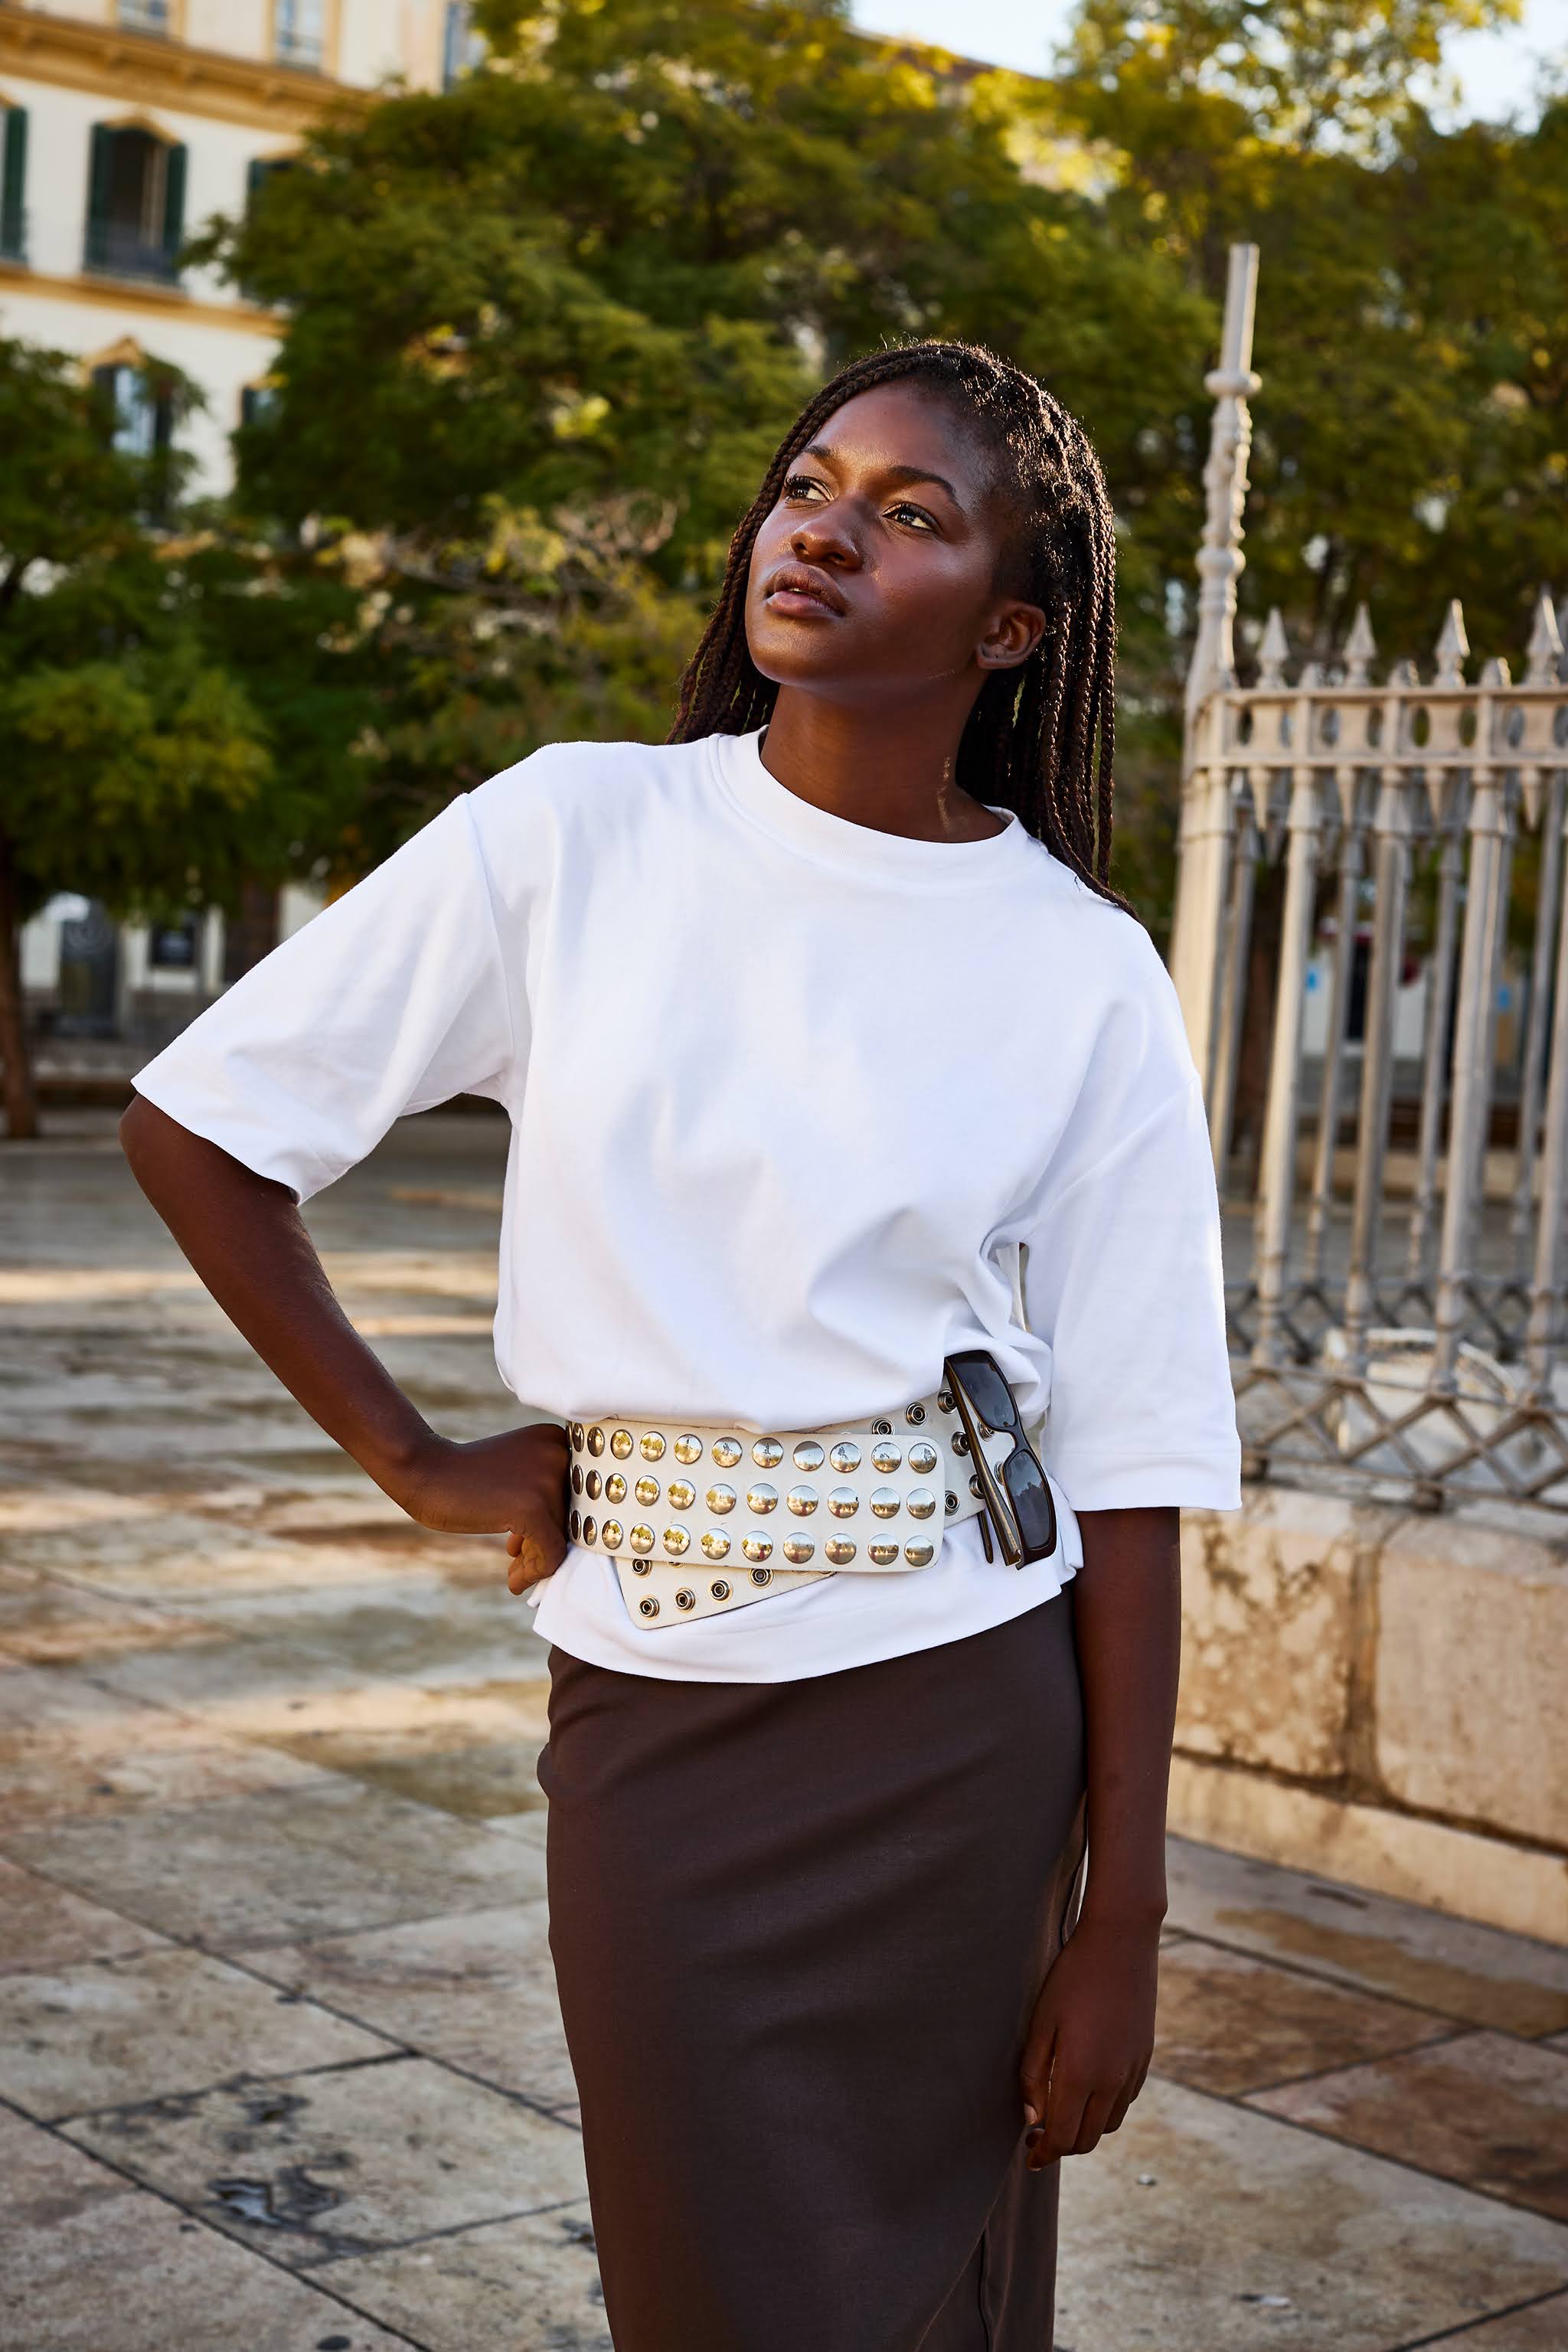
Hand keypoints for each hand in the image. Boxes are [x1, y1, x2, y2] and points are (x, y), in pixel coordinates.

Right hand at [395, 1425, 568, 1593]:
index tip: (528, 1542)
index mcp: (557, 1440)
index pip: (575, 1495)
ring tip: (515, 1575)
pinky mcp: (534, 1507)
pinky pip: (550, 1554)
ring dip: (536, 1562)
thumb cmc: (463, 1476)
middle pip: (570, 1517)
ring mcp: (548, 1479)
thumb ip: (541, 1494)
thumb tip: (562, 1543)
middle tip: (518, 1562)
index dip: (554, 1523)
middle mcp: (560, 1454)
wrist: (423, 1469)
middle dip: (543, 1544)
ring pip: (561, 1538)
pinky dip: (534, 1573)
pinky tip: (514, 1582)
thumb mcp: (514, 1474)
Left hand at [1019, 1911, 1159, 2168]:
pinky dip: (1106, 2109)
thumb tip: (1033, 2119)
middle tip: (1039, 2136)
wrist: (1121, 1943)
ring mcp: (1133, 2070)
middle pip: (1088, 2139)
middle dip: (1063, 2146)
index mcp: (1082, 2076)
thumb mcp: (1041, 2023)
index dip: (1044, 2153)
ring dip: (1086, 2129)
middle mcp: (1112, 2081)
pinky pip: (1125, 2100)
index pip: (1063, 2138)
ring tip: (1062, 2113)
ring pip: (1110, 2123)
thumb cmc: (1072, 1978)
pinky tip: (1088, 2090)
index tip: (1029, 2157)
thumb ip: (1034, 2075)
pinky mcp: (1145, 2057)